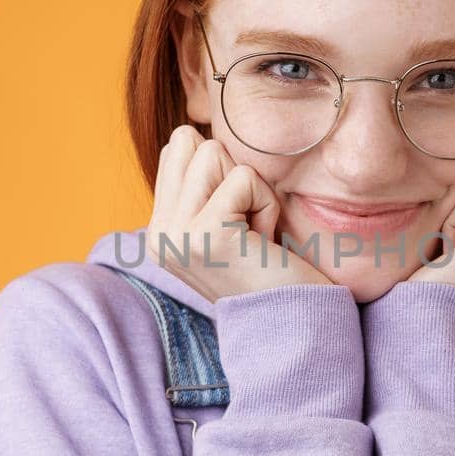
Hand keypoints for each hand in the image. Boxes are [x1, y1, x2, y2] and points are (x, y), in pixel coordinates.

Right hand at [147, 124, 334, 302]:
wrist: (297, 326)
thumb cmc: (275, 269)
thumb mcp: (228, 222)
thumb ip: (203, 184)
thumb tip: (195, 129)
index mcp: (158, 230)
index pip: (176, 147)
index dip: (222, 170)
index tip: (238, 221)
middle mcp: (157, 234)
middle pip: (189, 141)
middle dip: (232, 172)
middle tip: (248, 225)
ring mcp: (175, 236)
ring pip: (213, 152)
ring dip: (252, 189)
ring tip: (255, 235)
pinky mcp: (205, 236)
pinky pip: (244, 178)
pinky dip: (266, 205)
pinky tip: (265, 244)